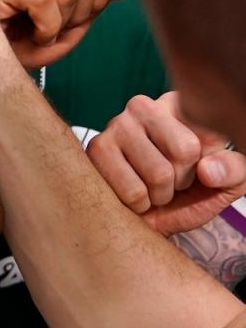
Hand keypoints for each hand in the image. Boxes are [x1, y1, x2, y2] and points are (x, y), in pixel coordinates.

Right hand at [87, 92, 245, 234]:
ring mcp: (117, 125)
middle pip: (185, 150)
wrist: (148, 223)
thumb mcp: (225, 182)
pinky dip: (139, 205)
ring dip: (160, 195)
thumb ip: (234, 171)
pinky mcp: (96, 149)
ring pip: (159, 173)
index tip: (197, 169)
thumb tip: (208, 170)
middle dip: (183, 180)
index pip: (209, 134)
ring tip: (150, 189)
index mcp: (179, 104)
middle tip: (169, 182)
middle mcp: (145, 106)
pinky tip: (132, 195)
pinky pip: (134, 191)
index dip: (208, 165)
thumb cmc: (187, 194)